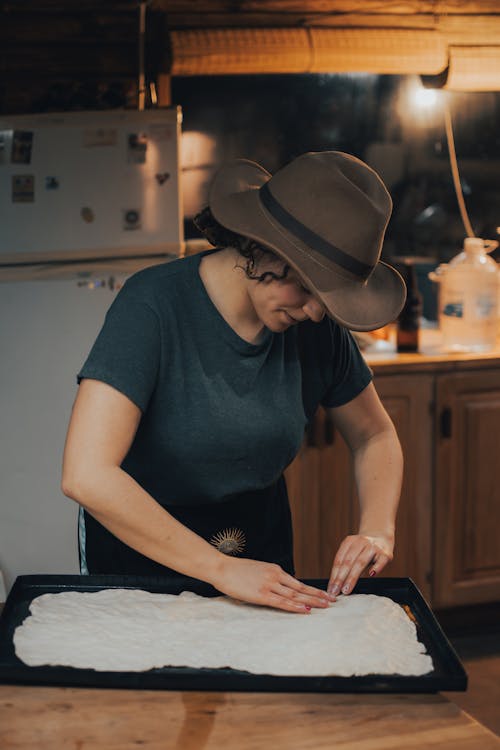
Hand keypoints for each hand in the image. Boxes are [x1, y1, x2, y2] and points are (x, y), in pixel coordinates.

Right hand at [211, 556, 334, 613]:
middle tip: (332, 600)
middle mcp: (275, 576)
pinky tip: (305, 609)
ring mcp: (269, 585)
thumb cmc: (237, 571)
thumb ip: (270, 578)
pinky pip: (282, 602)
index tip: (324, 594)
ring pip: (295, 595)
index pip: (298, 582)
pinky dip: (295, 606)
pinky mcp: (261, 594)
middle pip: (301, 588)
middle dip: (318, 595)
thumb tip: (280, 588)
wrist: (222, 568)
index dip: (312, 589)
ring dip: (311, 601)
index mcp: (275, 569)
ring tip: (325, 606)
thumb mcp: (258, 570)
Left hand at [327, 534, 393, 596]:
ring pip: (361, 562)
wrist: (382, 537)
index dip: (334, 575)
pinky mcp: (385, 553)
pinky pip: (380, 561)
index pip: (339, 560)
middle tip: (336, 591)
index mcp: (349, 541)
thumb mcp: (352, 552)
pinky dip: (376, 567)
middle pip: (348, 561)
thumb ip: (345, 564)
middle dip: (340, 578)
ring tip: (346, 589)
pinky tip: (371, 575)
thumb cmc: (364, 549)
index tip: (331, 589)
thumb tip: (335, 585)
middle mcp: (361, 542)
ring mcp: (373, 547)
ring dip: (352, 577)